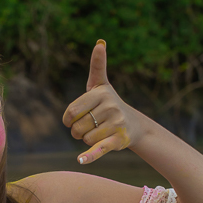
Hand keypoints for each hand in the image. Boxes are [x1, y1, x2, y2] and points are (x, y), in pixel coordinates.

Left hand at [62, 40, 149, 163]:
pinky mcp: (118, 140)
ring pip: (86, 140)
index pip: (71, 112)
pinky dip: (89, 156)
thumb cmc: (109, 103)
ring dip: (87, 141)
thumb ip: (97, 65)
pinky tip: (80, 159)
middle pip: (77, 128)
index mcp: (101, 93)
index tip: (72, 119)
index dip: (68, 119)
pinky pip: (99, 149)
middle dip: (78, 131)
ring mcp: (115, 124)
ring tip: (99, 133)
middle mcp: (110, 107)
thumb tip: (100, 43)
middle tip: (89, 127)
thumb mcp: (101, 85)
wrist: (134, 125)